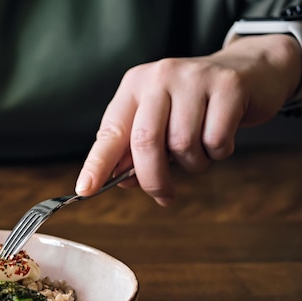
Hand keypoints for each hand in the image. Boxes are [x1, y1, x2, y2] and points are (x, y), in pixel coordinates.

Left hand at [75, 34, 300, 205]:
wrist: (249, 71)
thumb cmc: (196, 105)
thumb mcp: (160, 120)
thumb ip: (137, 149)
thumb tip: (122, 180)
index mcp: (134, 86)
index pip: (110, 132)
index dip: (97, 164)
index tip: (84, 189)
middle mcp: (159, 77)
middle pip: (145, 141)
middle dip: (152, 178)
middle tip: (163, 196)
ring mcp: (194, 78)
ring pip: (183, 145)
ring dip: (192, 163)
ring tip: (200, 150)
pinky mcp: (228, 87)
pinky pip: (216, 141)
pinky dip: (218, 153)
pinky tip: (220, 138)